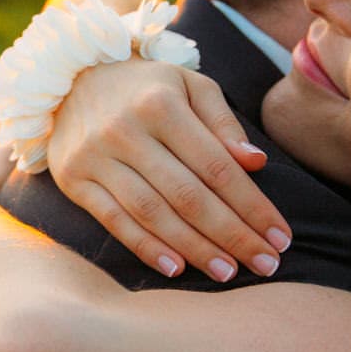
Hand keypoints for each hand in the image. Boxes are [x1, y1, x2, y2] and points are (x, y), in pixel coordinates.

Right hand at [48, 61, 289, 280]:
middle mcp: (125, 131)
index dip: (252, 206)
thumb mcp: (189, 85)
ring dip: (194, 248)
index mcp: (161, 105)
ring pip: (153, 214)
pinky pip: (114, 221)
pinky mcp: (74, 180)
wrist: (70, 79)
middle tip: (265, 265)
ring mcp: (95, 158)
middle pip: (188, 196)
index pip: (217, 166)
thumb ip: (223, 123)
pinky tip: (176, 268)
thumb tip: (256, 163)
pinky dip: (146, 247)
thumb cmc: (145, 87)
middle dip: (232, 235)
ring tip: (227, 272)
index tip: (280, 237)